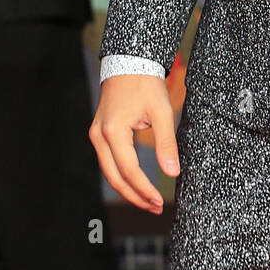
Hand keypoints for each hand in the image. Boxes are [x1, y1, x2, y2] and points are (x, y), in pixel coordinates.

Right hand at [89, 76, 179, 213]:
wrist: (129, 61)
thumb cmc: (146, 83)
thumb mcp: (161, 111)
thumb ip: (167, 142)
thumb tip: (173, 173)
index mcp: (113, 132)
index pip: (129, 171)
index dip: (144, 189)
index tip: (159, 201)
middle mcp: (99, 136)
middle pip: (114, 177)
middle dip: (135, 196)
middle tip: (154, 208)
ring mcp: (96, 135)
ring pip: (109, 172)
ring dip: (128, 188)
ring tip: (148, 200)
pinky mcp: (99, 133)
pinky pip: (109, 161)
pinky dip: (122, 175)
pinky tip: (137, 183)